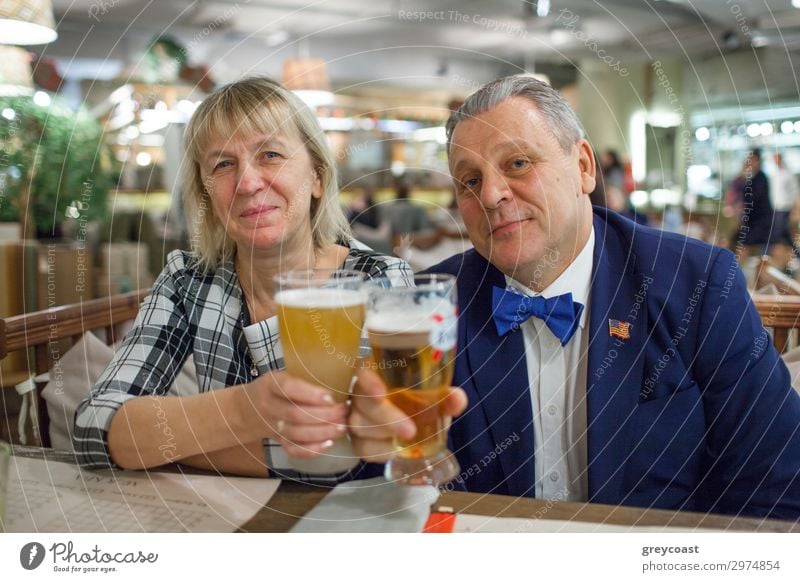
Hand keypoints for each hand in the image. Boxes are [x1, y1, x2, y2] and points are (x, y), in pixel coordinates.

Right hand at [238, 371, 347, 457]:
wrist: (246, 409)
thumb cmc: (274, 389)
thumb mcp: (281, 376)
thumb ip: (303, 378)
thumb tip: (342, 378)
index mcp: (270, 384)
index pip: (288, 388)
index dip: (310, 394)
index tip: (331, 397)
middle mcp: (268, 406)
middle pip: (295, 414)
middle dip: (323, 415)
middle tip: (343, 412)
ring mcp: (271, 426)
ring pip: (296, 434)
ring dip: (322, 432)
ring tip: (342, 427)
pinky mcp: (277, 441)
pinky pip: (293, 449)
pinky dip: (311, 450)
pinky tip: (329, 443)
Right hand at [349, 368, 467, 462]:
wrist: (415, 427)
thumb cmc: (420, 404)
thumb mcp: (435, 400)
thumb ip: (446, 398)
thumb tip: (457, 398)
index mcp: (379, 374)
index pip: (364, 371)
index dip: (369, 381)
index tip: (381, 393)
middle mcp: (361, 393)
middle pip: (362, 402)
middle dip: (386, 418)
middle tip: (410, 431)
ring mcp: (355, 416)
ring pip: (359, 425)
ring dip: (383, 435)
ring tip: (407, 440)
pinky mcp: (357, 440)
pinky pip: (361, 447)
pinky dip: (379, 451)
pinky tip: (393, 451)